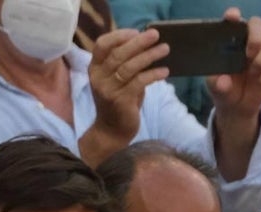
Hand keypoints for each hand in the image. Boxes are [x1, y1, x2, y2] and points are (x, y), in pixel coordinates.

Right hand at [88, 28, 170, 146]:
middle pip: (118, 54)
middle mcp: (98, 78)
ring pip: (129, 67)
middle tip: (155, 34)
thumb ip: (126, 62)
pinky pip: (139, 82)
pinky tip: (165, 71)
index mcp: (95, 69)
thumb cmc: (118, 101)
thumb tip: (147, 42)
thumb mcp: (118, 79)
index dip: (119, 36)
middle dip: (138, 42)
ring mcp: (108, 90)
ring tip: (165, 49)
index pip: (102, 45)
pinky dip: (154, 75)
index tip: (137, 31)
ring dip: (149, 56)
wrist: (112, 131)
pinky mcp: (120, 101)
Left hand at [208, 10, 260, 120]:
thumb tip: (223, 82)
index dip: (233, 16)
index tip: (232, 16)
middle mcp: (247, 42)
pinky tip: (257, 81)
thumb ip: (217, 84)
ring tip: (251, 73)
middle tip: (249, 52)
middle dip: (255, 35)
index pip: (232, 22)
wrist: (237, 106)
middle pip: (256, 24)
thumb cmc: (223, 89)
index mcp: (230, 41)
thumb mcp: (215, 88)